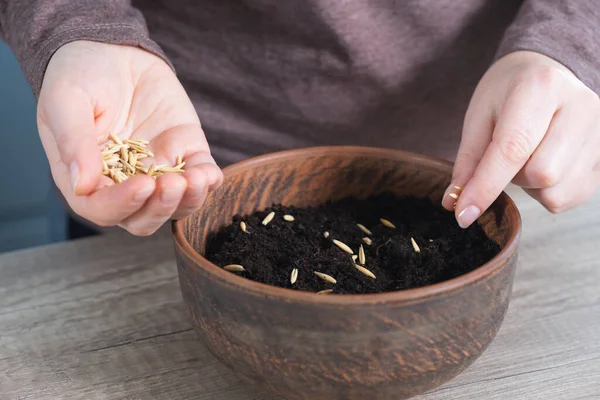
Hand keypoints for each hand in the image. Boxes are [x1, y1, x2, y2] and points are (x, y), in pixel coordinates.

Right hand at [38, 41, 221, 235]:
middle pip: (144, 218)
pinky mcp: (184, 151)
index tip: (142, 186)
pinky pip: (201, 177)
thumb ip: (74, 143)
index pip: (104, 209)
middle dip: (161, 208)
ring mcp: (157, 169)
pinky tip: (209, 173)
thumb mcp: (66, 102)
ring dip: (189, 199)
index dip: (123, 204)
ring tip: (195, 179)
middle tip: (171, 184)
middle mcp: (123, 182)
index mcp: (88, 178)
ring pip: (177, 205)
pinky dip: (209, 181)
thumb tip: (81, 186)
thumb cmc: (78, 75)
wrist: (110, 49)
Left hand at [443, 51, 599, 226]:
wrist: (547, 73)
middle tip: (506, 158)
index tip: (463, 214)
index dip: (485, 186)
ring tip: (528, 158)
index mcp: (540, 87)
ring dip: (531, 187)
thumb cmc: (508, 93)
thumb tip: (455, 203)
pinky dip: (549, 192)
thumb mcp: (479, 116)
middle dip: (513, 178)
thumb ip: (468, 161)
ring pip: (558, 191)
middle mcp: (580, 106)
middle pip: (542, 174)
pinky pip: (572, 197)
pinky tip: (545, 165)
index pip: (513, 148)